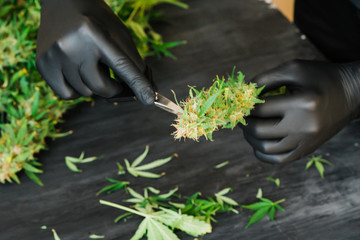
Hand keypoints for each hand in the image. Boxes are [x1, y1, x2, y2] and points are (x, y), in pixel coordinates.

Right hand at [36, 0, 154, 103]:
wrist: (63, 2)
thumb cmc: (98, 21)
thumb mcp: (119, 35)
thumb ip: (133, 63)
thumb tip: (146, 93)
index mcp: (94, 34)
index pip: (122, 66)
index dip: (138, 85)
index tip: (149, 99)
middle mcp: (71, 45)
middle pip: (102, 87)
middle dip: (114, 89)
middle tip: (116, 82)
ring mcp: (54, 56)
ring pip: (85, 93)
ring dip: (94, 87)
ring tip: (91, 65)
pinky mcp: (43, 64)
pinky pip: (67, 95)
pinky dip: (77, 90)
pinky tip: (79, 74)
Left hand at [241, 60, 359, 162]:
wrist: (352, 93)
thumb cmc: (320, 77)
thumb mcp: (293, 69)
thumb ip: (265, 79)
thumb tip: (241, 94)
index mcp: (302, 103)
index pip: (261, 109)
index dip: (245, 105)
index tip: (240, 102)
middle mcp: (306, 126)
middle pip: (260, 131)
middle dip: (244, 122)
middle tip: (241, 115)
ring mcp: (308, 141)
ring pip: (267, 149)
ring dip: (250, 138)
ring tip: (249, 127)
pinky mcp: (309, 149)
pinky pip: (280, 159)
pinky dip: (264, 154)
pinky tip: (258, 143)